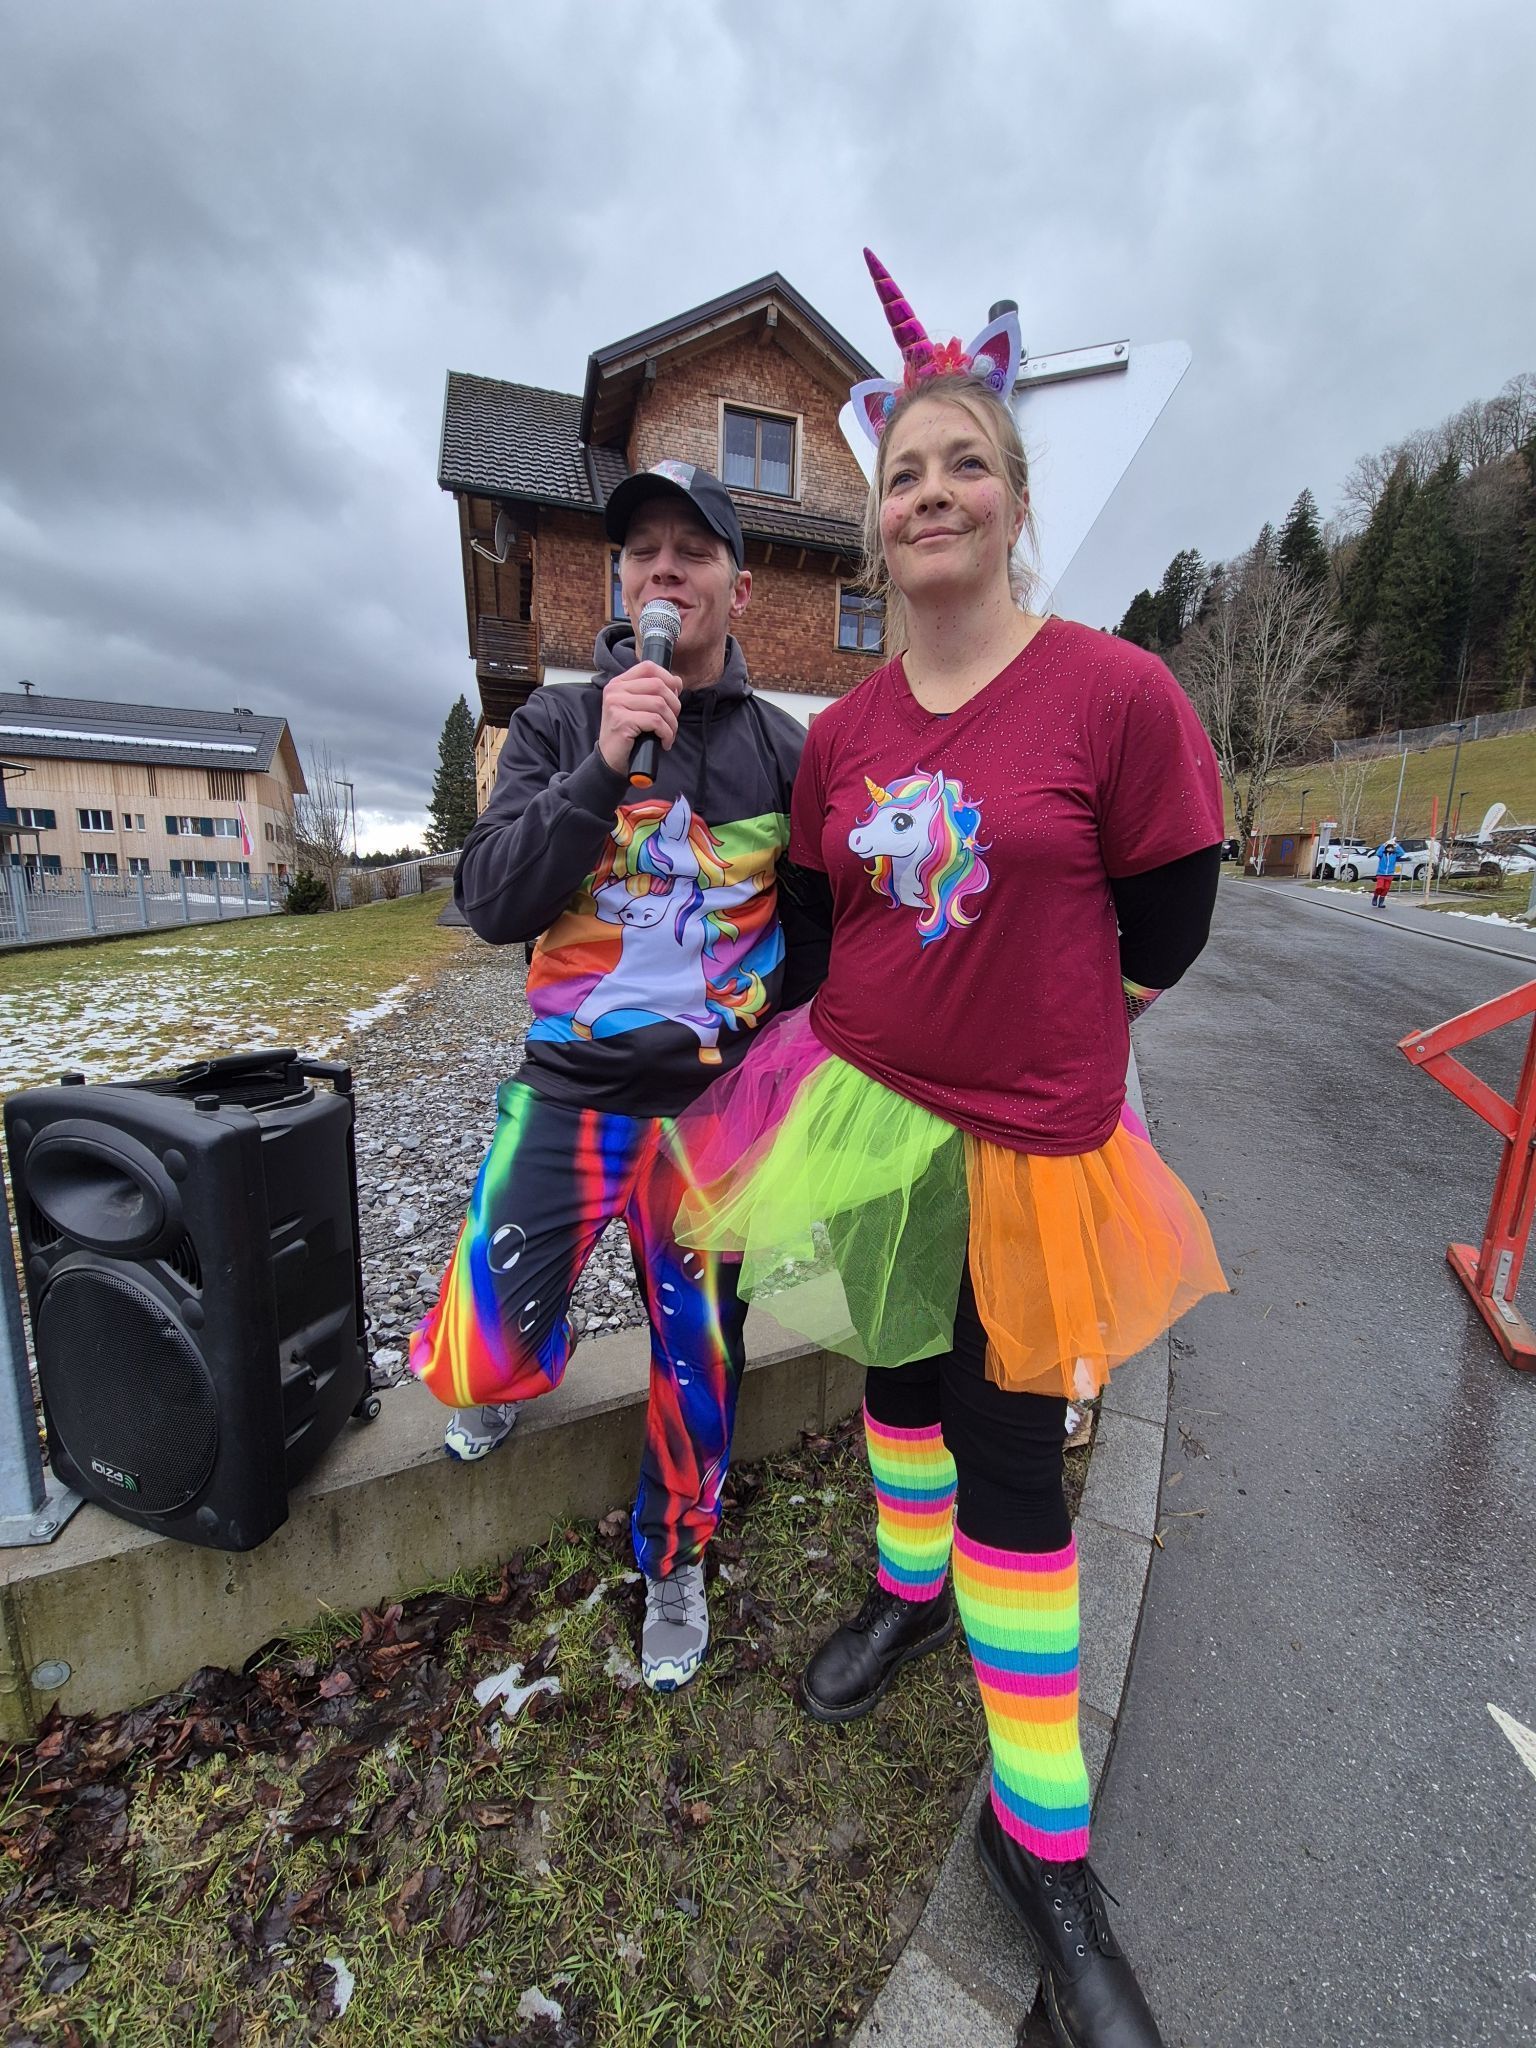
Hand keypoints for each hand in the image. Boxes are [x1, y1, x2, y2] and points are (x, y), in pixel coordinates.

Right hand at [598, 662, 681, 776]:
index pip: (648, 667)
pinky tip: (664, 742)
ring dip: (671, 723)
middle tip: (673, 721)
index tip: (675, 696)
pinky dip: (666, 733)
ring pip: (659, 704)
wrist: (611, 759)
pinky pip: (655, 721)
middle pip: (658, 685)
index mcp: (619, 683)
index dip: (668, 678)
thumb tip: (677, 681)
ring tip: (669, 735)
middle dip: (674, 705)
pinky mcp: (622, 721)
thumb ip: (652, 692)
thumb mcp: (638, 707)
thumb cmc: (628, 734)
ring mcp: (616, 705)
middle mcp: (615, 690)